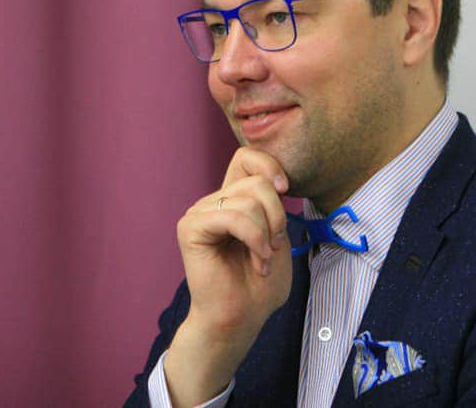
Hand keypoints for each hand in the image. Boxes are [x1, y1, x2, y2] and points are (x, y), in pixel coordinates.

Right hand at [178, 146, 292, 330]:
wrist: (241, 319)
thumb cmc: (259, 285)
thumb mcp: (277, 234)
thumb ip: (273, 203)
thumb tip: (274, 179)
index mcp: (232, 200)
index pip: (246, 157)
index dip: (270, 166)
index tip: (285, 191)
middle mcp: (213, 202)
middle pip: (256, 181)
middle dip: (277, 215)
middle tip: (274, 244)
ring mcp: (199, 213)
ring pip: (248, 200)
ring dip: (267, 234)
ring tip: (263, 259)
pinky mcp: (191, 228)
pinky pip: (234, 217)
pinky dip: (255, 240)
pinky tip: (257, 261)